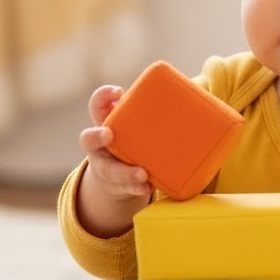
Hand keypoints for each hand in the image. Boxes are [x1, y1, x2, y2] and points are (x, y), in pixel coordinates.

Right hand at [79, 86, 152, 202]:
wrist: (118, 178)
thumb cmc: (132, 141)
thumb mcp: (135, 126)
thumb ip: (152, 114)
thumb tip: (189, 93)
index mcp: (104, 124)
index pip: (96, 106)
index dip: (102, 97)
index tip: (118, 91)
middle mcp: (99, 146)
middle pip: (89, 139)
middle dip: (97, 137)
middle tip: (108, 134)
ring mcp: (106, 167)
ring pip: (109, 170)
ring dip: (124, 172)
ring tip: (142, 173)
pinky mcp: (118, 185)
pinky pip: (126, 188)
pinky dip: (137, 188)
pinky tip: (148, 187)